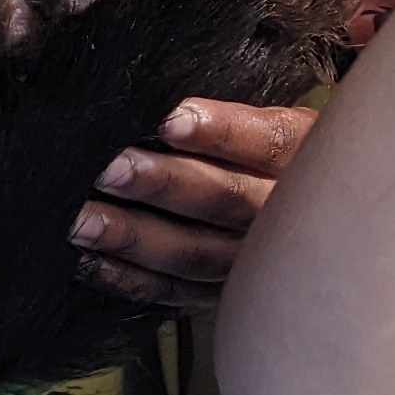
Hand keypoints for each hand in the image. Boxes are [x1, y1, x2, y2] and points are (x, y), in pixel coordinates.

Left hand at [73, 98, 311, 310]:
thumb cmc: (267, 149)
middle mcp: (281, 212)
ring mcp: (252, 259)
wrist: (310, 224)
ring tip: (84, 220)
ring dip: (134, 236)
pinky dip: (129, 277)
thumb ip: (230, 110)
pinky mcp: (220, 291)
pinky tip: (90, 260)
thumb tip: (164, 103)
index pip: (268, 142)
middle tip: (110, 169)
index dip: (221, 131)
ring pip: (194, 252)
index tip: (170, 120)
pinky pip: (173, 290)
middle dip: (163, 184)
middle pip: (226, 200)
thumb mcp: (274, 116)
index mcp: (301, 154)